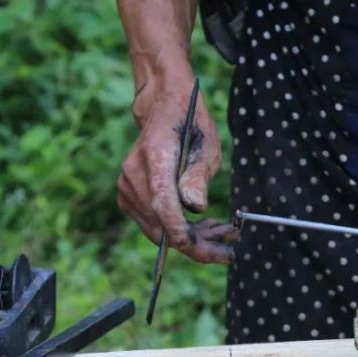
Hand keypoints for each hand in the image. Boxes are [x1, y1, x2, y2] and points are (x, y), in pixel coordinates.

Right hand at [118, 78, 236, 263]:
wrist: (162, 109)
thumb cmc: (190, 125)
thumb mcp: (207, 145)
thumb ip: (199, 176)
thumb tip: (195, 208)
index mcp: (155, 156)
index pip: (162, 202)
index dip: (179, 230)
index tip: (200, 247)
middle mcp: (134, 175)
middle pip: (161, 224)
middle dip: (196, 242)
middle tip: (230, 244)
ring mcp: (126, 188)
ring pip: (158, 230)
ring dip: (192, 238)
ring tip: (223, 231)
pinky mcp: (128, 198)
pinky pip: (153, 225)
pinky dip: (179, 231)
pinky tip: (204, 226)